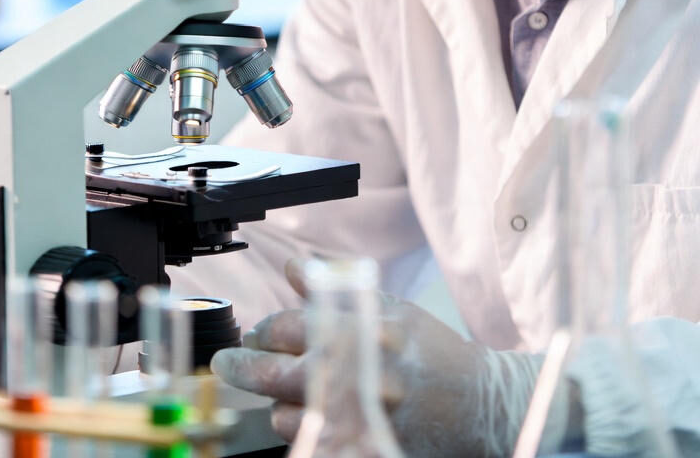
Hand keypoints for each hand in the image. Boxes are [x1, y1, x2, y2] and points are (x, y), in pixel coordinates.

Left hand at [211, 259, 541, 456]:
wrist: (480, 404)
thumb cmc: (432, 352)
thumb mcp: (390, 310)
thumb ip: (337, 291)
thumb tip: (297, 267)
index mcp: (365, 329)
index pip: (293, 325)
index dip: (265, 328)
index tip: (253, 331)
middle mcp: (361, 372)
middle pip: (279, 370)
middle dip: (242, 365)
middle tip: (227, 361)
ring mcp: (361, 415)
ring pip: (288, 413)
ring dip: (275, 400)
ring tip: (282, 388)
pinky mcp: (362, 445)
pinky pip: (310, 441)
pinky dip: (299, 427)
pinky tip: (306, 413)